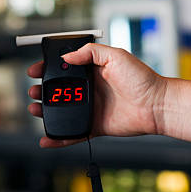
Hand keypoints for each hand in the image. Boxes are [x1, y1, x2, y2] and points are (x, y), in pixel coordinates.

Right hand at [27, 43, 166, 147]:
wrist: (157, 105)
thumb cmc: (142, 79)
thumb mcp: (116, 55)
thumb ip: (91, 52)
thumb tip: (68, 56)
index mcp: (92, 71)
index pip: (64, 68)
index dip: (47, 69)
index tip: (35, 70)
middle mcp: (89, 89)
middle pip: (58, 90)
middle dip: (42, 90)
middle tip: (34, 90)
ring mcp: (91, 108)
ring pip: (61, 111)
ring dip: (45, 111)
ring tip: (35, 109)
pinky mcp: (95, 126)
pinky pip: (73, 134)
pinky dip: (58, 139)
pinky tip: (46, 139)